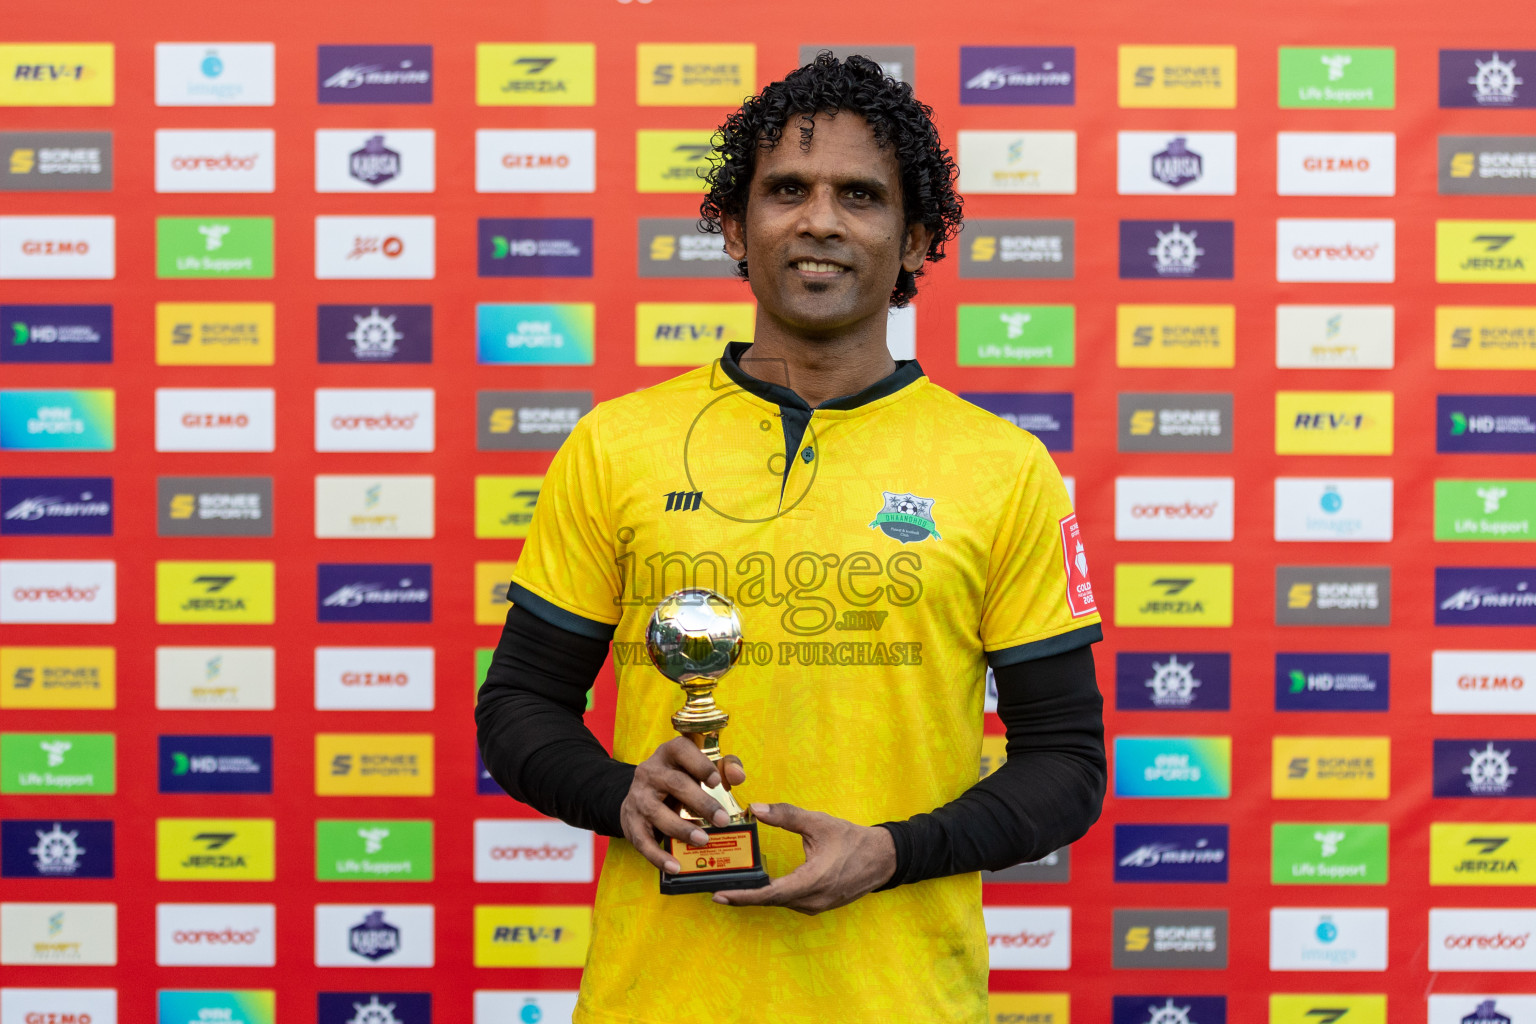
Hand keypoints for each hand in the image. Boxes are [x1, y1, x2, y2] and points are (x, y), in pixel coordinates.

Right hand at [620, 736, 746, 873]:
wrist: (640, 793)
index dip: (700, 764)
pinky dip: (658, 856)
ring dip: (681, 828)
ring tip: (703, 840)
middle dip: (701, 803)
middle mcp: (650, 771)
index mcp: (669, 753)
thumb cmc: (681, 778)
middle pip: (675, 784)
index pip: (682, 750)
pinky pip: (643, 841)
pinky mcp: (631, 821)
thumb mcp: (700, 767)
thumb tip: (738, 776)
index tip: (717, 781)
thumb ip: (725, 767)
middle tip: (723, 820)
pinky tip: (675, 866)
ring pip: (657, 812)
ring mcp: (639, 796)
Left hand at [713, 802, 896, 914]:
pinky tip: (760, 887)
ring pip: (780, 904)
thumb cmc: (852, 840)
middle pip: (771, 902)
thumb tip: (756, 808)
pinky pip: (790, 903)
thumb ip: (786, 815)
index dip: (744, 896)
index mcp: (813, 880)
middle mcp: (813, 899)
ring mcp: (817, 906)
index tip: (721, 895)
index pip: (771, 894)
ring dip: (758, 897)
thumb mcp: (819, 823)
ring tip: (734, 887)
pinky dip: (773, 897)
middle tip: (717, 889)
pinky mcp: (819, 905)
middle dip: (744, 896)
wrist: (883, 858)